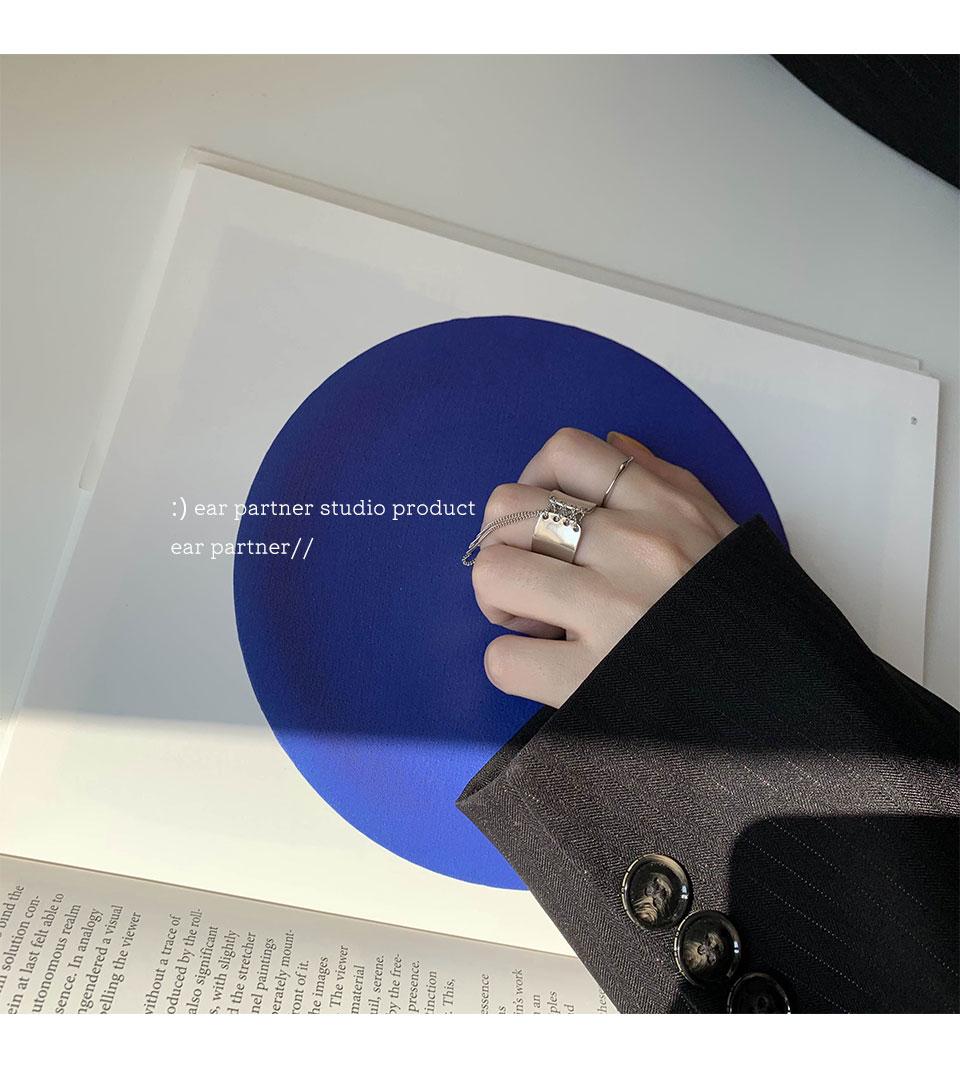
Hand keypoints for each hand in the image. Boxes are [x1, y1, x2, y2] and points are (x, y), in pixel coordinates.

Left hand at [471, 428, 736, 707]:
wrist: (789, 697)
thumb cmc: (748, 614)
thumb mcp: (722, 529)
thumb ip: (668, 481)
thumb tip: (615, 446)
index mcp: (663, 508)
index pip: (565, 451)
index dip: (535, 479)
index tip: (547, 517)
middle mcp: (633, 549)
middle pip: (508, 506)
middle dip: (505, 542)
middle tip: (533, 575)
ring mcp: (609, 613)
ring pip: (493, 572)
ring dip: (500, 599)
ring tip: (535, 620)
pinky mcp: (589, 683)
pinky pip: (502, 658)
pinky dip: (512, 664)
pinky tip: (546, 668)